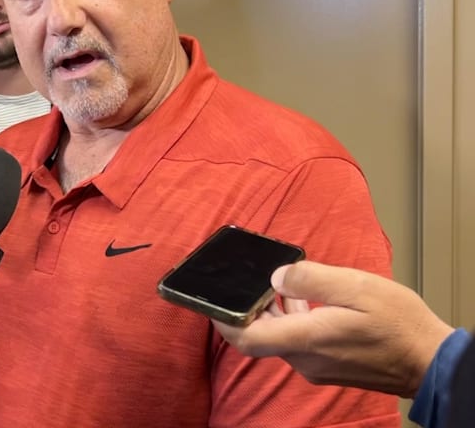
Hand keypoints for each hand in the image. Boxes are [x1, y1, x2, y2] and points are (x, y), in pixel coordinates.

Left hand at [212, 260, 454, 397]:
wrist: (432, 362)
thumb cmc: (401, 325)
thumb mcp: (357, 287)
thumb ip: (312, 279)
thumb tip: (277, 277)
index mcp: (307, 339)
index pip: (246, 338)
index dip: (222, 320)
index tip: (211, 300)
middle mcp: (305, 359)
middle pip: (259, 335)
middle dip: (250, 308)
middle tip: (251, 280)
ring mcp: (316, 366)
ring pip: (279, 337)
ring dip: (273, 312)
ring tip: (281, 283)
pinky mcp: (327, 367)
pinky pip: (297, 342)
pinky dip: (292, 320)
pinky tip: (305, 300)